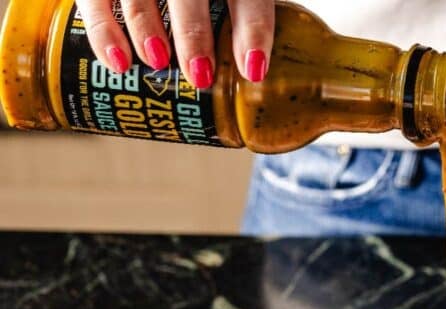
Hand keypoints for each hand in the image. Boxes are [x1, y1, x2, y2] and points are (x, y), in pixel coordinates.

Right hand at [76, 0, 274, 88]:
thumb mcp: (228, 1)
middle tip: (200, 75)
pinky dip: (102, 31)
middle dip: (193, 33)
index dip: (253, 29)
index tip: (253, 69)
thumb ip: (241, 23)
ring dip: (147, 28)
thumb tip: (257, 79)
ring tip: (158, 62)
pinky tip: (118, 62)